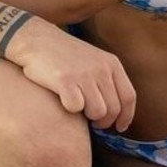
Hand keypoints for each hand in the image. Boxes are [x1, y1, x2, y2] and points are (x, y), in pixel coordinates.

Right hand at [7, 20, 136, 131]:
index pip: (129, 96)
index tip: (120, 127)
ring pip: (97, 113)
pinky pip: (75, 108)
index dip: (126, 116)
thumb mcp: (94, 61)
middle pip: (113, 109)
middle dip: (103, 122)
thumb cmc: (65, 56)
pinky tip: (63, 100)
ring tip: (78, 107)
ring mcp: (84, 74)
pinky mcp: (65, 80)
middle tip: (92, 121)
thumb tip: (117, 113)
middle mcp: (101, 68)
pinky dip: (69, 110)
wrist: (38, 40)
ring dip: (87, 117)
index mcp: (112, 63)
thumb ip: (107, 81)